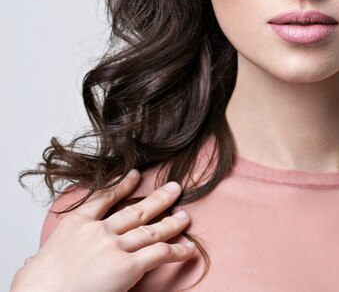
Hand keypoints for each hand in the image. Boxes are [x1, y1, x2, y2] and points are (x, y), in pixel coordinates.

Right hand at [11, 170, 195, 291]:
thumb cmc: (33, 288)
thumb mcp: (34, 265)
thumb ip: (40, 259)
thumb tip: (32, 263)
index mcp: (75, 225)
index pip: (103, 199)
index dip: (122, 186)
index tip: (134, 175)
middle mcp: (99, 231)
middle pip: (135, 211)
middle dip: (158, 198)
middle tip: (174, 188)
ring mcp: (115, 247)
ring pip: (151, 230)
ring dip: (172, 222)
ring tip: (185, 216)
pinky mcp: (128, 266)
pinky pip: (159, 254)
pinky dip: (177, 251)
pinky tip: (188, 249)